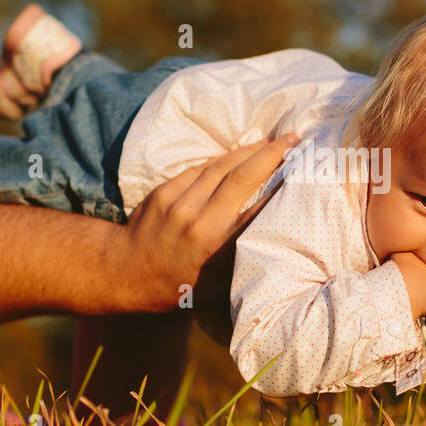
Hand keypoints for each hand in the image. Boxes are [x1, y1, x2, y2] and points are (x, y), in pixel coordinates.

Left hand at [121, 134, 298, 311]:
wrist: (124, 272)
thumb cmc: (177, 286)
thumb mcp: (216, 285)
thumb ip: (242, 262)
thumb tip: (277, 245)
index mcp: (212, 243)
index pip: (256, 207)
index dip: (280, 184)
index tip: (301, 167)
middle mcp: (196, 218)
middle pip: (240, 176)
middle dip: (269, 154)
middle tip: (293, 139)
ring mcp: (177, 201)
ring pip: (219, 166)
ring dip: (248, 151)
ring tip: (271, 142)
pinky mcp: (164, 191)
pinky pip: (199, 169)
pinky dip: (222, 160)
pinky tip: (238, 154)